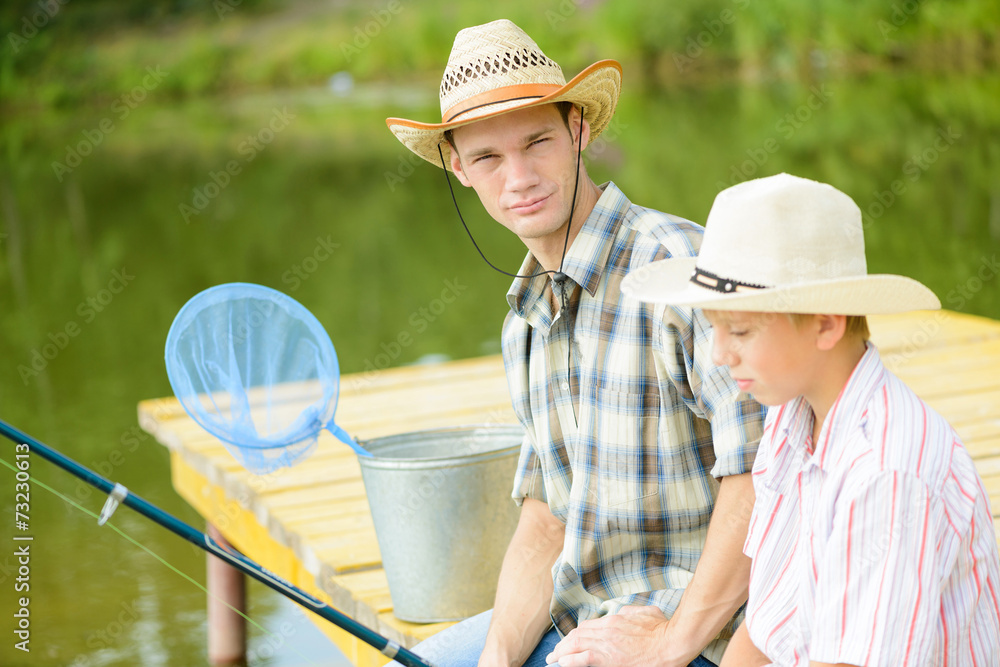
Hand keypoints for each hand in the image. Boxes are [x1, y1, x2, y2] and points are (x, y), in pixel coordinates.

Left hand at [544, 606, 675, 666]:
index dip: (575, 634)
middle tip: (555, 652)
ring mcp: (606, 645)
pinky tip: (562, 663)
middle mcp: (606, 631)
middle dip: (564, 644)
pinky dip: (570, 660)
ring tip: (553, 659)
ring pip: (576, 645)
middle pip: (578, 635)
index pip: (587, 626)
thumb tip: (625, 613)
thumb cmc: (663, 628)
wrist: (671, 642)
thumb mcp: (646, 612)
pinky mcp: (609, 660)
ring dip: (562, 652)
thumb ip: (632, 612)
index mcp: (614, 620)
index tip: (569, 640)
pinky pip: (583, 659)